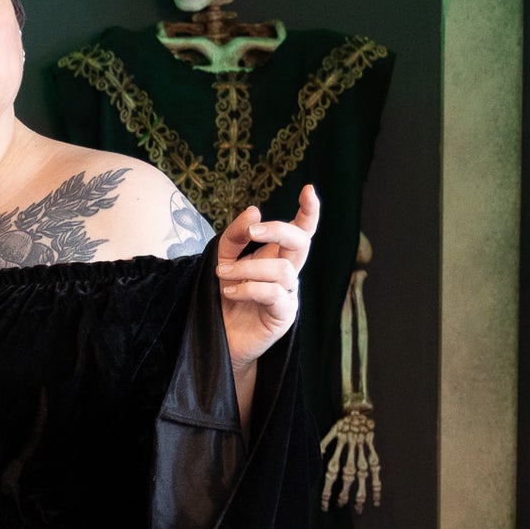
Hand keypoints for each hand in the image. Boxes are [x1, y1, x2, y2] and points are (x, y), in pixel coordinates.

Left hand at [216, 184, 319, 370]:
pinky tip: (229, 292)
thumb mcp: (223, 260)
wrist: (221, 339)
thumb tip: (254, 211)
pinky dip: (249, 288)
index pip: (301, 230)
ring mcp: (289, 295)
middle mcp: (288, 273)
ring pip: (283, 269)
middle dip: (278, 230)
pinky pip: (273, 294)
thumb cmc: (226, 298)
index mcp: (278, 256)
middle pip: (301, 242)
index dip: (309, 211)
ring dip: (249, 268)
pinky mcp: (283, 316)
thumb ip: (235, 236)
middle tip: (251, 234)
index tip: (308, 190)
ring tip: (223, 275)